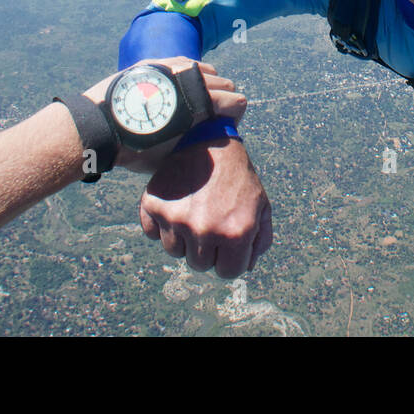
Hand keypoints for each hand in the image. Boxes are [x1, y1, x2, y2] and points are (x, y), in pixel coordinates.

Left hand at [81, 58, 247, 173]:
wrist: (98, 128)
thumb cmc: (136, 149)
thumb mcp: (173, 157)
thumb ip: (198, 145)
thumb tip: (211, 141)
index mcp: (202, 102)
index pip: (237, 101)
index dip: (233, 117)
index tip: (222, 128)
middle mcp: (192, 78)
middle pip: (225, 84)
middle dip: (222, 101)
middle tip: (208, 117)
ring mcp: (174, 66)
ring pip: (206, 69)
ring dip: (205, 85)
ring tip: (189, 102)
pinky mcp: (156, 61)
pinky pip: (184, 62)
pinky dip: (186, 74)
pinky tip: (174, 89)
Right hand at [139, 138, 271, 278]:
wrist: (210, 140)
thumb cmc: (238, 176)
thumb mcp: (261, 205)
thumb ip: (261, 240)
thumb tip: (246, 266)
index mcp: (235, 232)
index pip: (227, 273)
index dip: (229, 259)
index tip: (227, 243)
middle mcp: (204, 230)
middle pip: (199, 265)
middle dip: (206, 248)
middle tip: (210, 221)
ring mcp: (176, 219)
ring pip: (174, 251)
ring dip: (183, 237)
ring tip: (194, 210)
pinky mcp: (154, 205)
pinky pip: (152, 233)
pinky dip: (161, 224)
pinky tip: (176, 204)